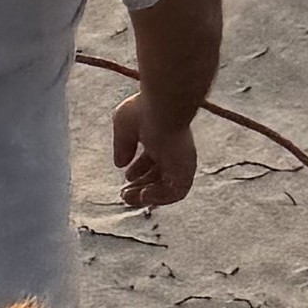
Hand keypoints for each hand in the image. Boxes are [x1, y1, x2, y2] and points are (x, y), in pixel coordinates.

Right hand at [114, 92, 201, 207]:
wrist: (163, 108)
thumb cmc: (144, 110)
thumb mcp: (124, 125)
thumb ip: (122, 144)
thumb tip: (120, 164)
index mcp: (162, 137)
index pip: (154, 158)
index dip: (140, 170)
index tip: (127, 175)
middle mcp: (174, 150)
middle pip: (160, 175)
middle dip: (141, 186)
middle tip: (124, 195)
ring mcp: (181, 161)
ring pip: (168, 187)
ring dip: (148, 196)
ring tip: (128, 198)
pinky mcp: (186, 170)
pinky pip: (176, 192)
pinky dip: (160, 197)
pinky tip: (144, 195)